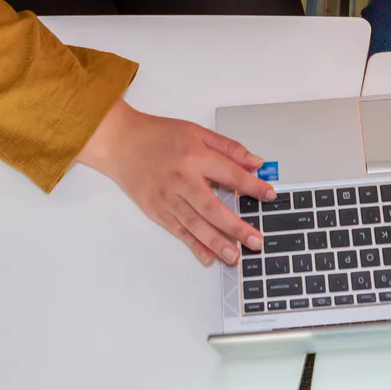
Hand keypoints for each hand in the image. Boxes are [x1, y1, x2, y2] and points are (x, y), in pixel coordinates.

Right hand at [78, 100, 276, 265]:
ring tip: (235, 257)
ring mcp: (167, 198)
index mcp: (195, 157)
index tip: (270, 195)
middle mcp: (182, 180)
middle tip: (256, 242)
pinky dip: (193, 245)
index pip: (231, 174)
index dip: (252, 186)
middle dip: (236, 227)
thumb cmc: (159, 135)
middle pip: (213, 207)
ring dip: (217, 243)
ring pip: (195, 225)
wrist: (121, 142)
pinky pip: (178, 231)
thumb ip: (228, 148)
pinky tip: (207, 257)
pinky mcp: (156, 210)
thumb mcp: (197, 132)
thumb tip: (255, 162)